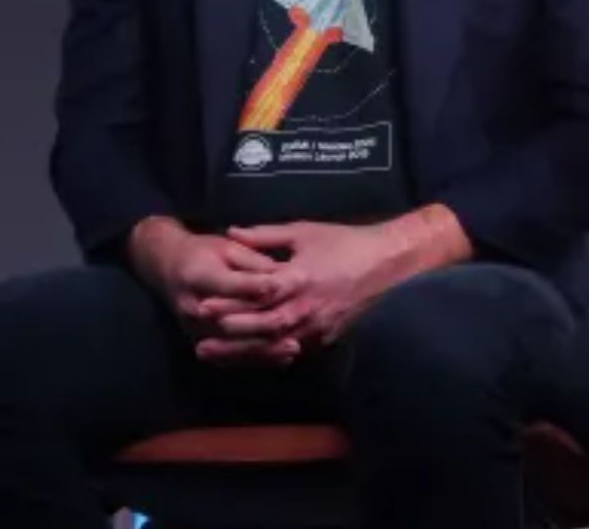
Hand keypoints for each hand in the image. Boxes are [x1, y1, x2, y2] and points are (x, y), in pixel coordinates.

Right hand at [125, 216, 298, 367]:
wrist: (168, 267)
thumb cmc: (203, 252)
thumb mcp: (227, 247)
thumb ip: (252, 260)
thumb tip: (281, 274)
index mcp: (197, 275)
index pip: (228, 285)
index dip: (254, 285)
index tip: (281, 286)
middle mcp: (191, 307)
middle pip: (229, 323)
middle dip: (262, 325)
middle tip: (292, 323)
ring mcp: (193, 329)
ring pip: (232, 346)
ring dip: (263, 350)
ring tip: (293, 348)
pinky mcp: (200, 340)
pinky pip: (229, 358)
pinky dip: (256, 359)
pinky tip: (281, 359)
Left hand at [204, 206, 472, 354]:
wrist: (388, 263)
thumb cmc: (345, 242)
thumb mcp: (305, 231)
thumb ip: (266, 235)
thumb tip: (231, 232)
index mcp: (299, 278)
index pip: (257, 296)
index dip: (230, 302)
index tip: (204, 305)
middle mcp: (306, 308)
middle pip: (261, 328)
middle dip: (230, 337)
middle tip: (200, 342)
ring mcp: (316, 327)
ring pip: (273, 346)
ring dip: (243, 352)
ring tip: (215, 354)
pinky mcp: (325, 338)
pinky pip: (291, 351)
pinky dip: (267, 355)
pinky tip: (248, 358)